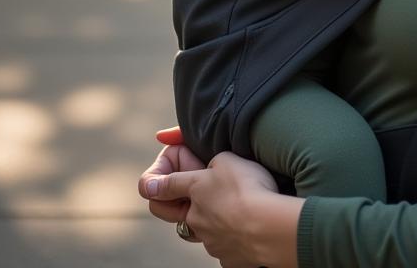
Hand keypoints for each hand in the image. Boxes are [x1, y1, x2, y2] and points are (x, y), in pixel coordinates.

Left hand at [141, 137, 301, 267]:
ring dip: (216, 224)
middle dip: (188, 208)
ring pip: (205, 234)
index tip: (149, 186)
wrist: (266, 227)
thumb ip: (213, 164)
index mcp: (193, 192)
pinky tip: (249, 231)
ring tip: (238, 214)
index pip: (164, 188)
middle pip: (182, 216)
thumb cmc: (246, 188)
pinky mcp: (228, 259)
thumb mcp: (226, 160)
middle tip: (203, 199)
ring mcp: (211, 243)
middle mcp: (195, 221)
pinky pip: (227, 248)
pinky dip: (234, 240)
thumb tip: (211, 170)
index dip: (154, 184)